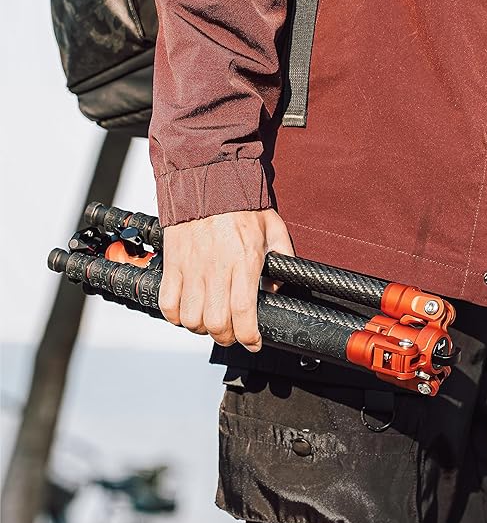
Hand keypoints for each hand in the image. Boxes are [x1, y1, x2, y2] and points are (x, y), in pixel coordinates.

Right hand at [158, 209, 293, 350]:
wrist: (207, 179)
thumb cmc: (242, 204)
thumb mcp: (274, 229)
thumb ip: (282, 259)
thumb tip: (278, 287)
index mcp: (244, 260)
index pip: (243, 312)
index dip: (249, 336)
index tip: (254, 342)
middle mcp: (216, 268)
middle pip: (216, 323)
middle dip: (227, 337)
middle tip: (233, 333)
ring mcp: (191, 267)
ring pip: (190, 318)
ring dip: (202, 328)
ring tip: (211, 323)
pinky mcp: (172, 264)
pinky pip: (168, 303)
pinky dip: (176, 316)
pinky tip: (187, 312)